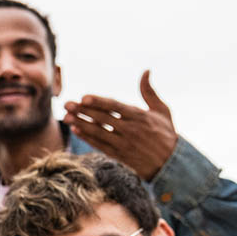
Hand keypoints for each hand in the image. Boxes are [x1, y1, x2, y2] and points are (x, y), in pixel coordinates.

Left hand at [63, 71, 177, 180]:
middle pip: (102, 118)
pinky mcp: (119, 156)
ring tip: (66, 117)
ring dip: (81, 124)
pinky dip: (87, 138)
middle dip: (83, 111)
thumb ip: (150, 92)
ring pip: (98, 132)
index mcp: (139, 116)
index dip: (98, 102)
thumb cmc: (166, 134)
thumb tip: (146, 71)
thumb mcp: (162, 110)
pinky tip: (76, 130)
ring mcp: (123, 144)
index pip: (115, 107)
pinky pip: (99, 145)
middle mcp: (130, 130)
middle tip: (67, 104)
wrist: (170, 164)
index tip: (84, 97)